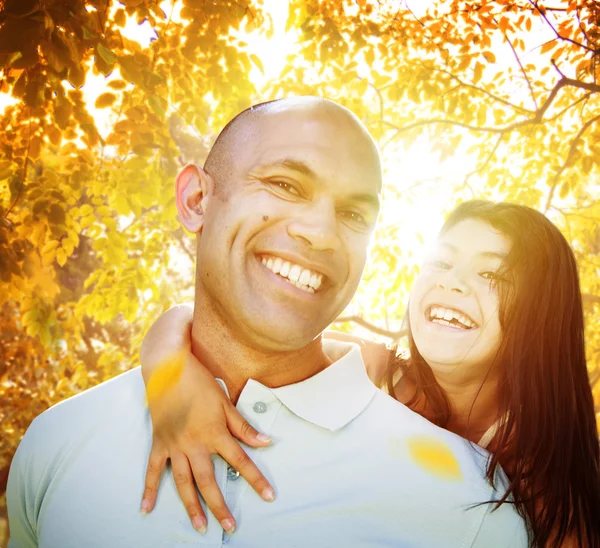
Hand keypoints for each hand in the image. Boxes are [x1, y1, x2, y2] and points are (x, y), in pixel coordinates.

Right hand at [140, 348, 273, 533]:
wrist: (168, 368)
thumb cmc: (199, 382)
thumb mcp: (225, 402)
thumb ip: (243, 427)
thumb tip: (265, 442)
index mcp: (214, 433)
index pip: (240, 461)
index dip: (256, 480)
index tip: (268, 496)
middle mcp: (194, 444)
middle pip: (209, 481)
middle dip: (220, 506)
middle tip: (230, 526)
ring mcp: (174, 446)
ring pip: (183, 482)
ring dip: (192, 506)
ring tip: (200, 526)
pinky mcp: (159, 443)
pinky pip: (154, 470)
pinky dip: (149, 489)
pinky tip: (147, 508)